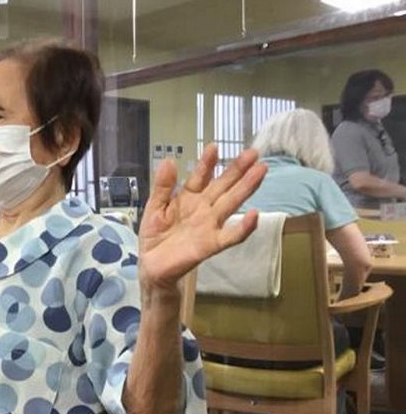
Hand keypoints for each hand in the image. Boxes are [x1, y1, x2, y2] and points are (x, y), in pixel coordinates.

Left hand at [138, 144, 266, 291]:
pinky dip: (243, 227)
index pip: (200, 176)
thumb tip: (168, 161)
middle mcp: (202, 209)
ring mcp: (209, 225)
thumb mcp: (154, 208)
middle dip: (237, 169)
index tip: (214, 146)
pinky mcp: (210, 244)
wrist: (152, 266)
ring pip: (231, 203)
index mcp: (187, 199)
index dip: (207, 162)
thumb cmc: (154, 237)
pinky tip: (254, 215)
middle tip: (253, 153)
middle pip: (223, 186)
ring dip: (246, 188)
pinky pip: (230, 236)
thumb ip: (162, 186)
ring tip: (260, 171)